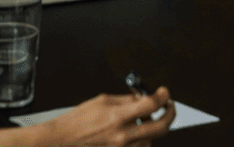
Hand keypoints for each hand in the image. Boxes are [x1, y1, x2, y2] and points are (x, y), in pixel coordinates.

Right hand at [36, 89, 174, 145]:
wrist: (64, 140)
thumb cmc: (78, 120)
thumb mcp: (103, 100)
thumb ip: (126, 99)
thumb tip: (143, 97)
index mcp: (118, 117)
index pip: (151, 105)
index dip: (162, 96)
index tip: (164, 93)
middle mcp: (123, 136)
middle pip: (161, 127)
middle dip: (170, 114)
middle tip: (168, 106)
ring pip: (152, 139)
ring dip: (154, 127)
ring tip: (145, 118)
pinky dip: (143, 138)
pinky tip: (136, 130)